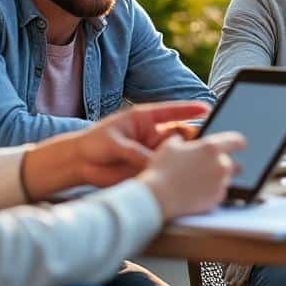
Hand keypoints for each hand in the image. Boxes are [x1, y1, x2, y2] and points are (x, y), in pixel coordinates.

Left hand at [73, 101, 208, 187]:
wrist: (79, 165)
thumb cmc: (93, 143)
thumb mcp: (115, 143)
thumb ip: (136, 152)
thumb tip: (155, 164)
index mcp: (145, 119)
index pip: (172, 112)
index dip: (189, 110)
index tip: (206, 108)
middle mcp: (152, 135)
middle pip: (180, 134)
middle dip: (194, 137)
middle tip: (205, 143)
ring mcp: (152, 153)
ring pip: (176, 153)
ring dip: (186, 157)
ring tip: (198, 161)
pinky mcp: (149, 169)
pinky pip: (166, 170)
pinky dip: (174, 173)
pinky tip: (183, 177)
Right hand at [140, 131, 245, 217]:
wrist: (157, 198)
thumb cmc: (162, 170)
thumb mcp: (170, 146)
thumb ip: (183, 140)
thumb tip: (184, 141)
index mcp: (211, 148)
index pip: (236, 140)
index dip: (239, 142)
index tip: (242, 144)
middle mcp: (221, 165)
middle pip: (229, 162)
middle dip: (219, 164)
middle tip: (203, 168)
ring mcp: (221, 183)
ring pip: (224, 178)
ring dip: (215, 178)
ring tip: (196, 181)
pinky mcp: (217, 199)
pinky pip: (218, 192)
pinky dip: (211, 191)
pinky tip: (196, 192)